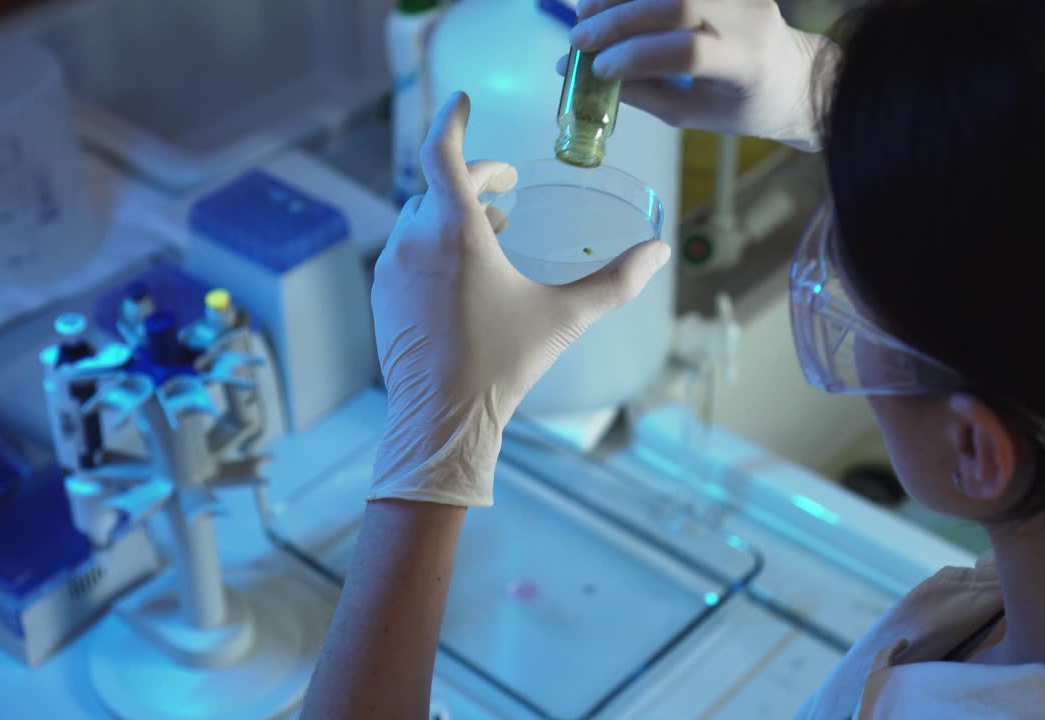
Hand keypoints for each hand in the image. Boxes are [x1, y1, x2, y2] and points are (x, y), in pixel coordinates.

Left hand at [368, 92, 671, 506]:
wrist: (441, 418)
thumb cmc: (502, 364)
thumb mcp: (564, 318)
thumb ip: (615, 283)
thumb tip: (660, 253)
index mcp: (456, 234)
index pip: (441, 154)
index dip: (450, 121)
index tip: (461, 101)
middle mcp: (416, 241)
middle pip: (439, 185)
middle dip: (474, 176)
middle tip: (505, 185)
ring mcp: (393, 269)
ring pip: (421, 217)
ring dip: (455, 211)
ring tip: (492, 229)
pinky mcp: (384, 295)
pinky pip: (408, 249)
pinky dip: (435, 241)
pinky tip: (463, 271)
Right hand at [565, 0, 831, 150]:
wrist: (793, 77)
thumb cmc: (744, 106)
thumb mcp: (694, 114)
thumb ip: (643, 93)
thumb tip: (586, 78)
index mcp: (746, 65)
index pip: (688, 51)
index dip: (636, 56)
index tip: (598, 71)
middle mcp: (749, 19)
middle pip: (677, 4)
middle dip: (619, 20)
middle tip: (578, 39)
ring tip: (584, 14)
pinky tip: (608, 0)